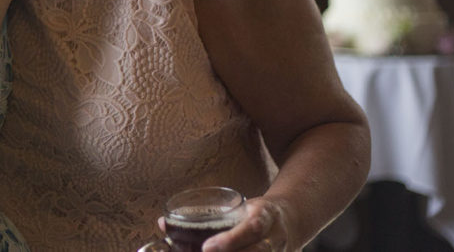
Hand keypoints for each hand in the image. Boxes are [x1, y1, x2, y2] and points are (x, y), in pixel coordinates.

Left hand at [158, 197, 292, 251]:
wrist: (292, 219)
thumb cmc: (253, 213)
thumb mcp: (237, 207)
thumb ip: (205, 215)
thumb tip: (160, 224)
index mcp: (265, 216)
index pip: (251, 228)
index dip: (230, 241)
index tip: (207, 248)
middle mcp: (276, 239)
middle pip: (258, 251)